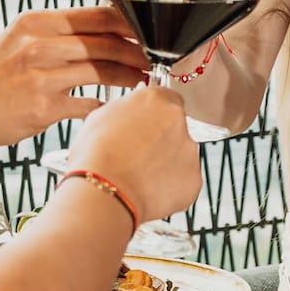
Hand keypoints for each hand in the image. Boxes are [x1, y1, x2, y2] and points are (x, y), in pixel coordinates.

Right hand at [0, 8, 150, 150]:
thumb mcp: (23, 39)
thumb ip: (62, 33)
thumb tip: (110, 30)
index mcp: (37, 22)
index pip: (98, 15)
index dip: (130, 24)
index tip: (149, 33)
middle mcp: (38, 45)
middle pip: (106, 43)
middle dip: (138, 52)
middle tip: (157, 59)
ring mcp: (41, 77)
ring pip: (102, 72)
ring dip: (130, 77)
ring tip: (146, 81)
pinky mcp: (43, 108)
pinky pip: (88, 104)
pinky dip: (106, 105)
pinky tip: (115, 107)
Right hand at [67, 82, 202, 226]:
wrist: (104, 190)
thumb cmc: (95, 155)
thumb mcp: (101, 117)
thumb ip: (126, 108)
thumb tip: (135, 104)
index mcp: (155, 99)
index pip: (166, 99)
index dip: (155, 116)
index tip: (146, 127)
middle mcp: (178, 119)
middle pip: (176, 128)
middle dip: (162, 140)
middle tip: (138, 156)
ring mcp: (189, 149)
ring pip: (182, 155)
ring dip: (167, 163)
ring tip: (140, 177)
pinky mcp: (194, 179)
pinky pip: (185, 181)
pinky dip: (171, 187)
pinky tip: (149, 191)